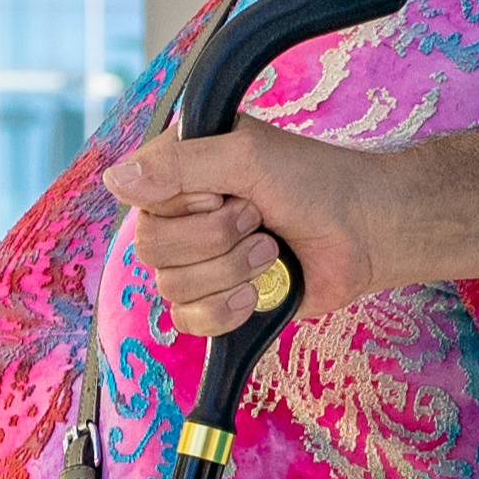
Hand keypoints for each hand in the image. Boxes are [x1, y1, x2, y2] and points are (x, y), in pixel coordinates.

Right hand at [104, 123, 386, 340]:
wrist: (365, 232)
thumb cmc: (314, 182)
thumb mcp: (247, 157)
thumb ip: (180, 166)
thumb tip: (114, 181)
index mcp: (178, 173)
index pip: (140, 200)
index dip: (187, 205)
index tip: (228, 192)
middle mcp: (179, 217)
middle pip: (151, 249)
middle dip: (215, 240)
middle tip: (259, 220)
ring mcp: (198, 261)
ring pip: (172, 288)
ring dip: (231, 271)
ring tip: (271, 251)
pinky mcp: (217, 300)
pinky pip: (189, 321)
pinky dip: (225, 310)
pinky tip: (256, 293)